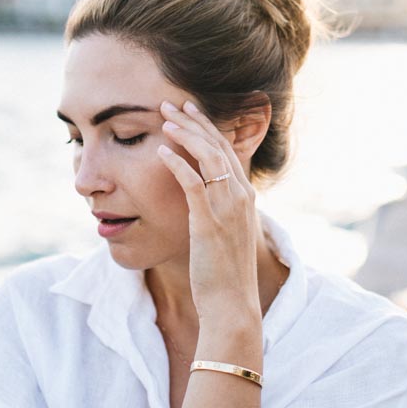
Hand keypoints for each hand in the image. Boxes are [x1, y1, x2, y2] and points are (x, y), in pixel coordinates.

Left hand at [156, 100, 260, 323]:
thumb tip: (202, 197)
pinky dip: (178, 163)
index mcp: (245, 196)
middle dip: (193, 121)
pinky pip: (193, 183)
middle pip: (218, 146)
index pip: (226, 150)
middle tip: (171, 103)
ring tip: (164, 119)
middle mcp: (240, 196)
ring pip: (208, 157)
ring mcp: (227, 208)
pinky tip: (161, 151)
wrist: (232, 304)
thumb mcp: (227, 233)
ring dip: (185, 134)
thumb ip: (219, 210)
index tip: (188, 110)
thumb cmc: (225, 273)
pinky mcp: (209, 222)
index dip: (207, 126)